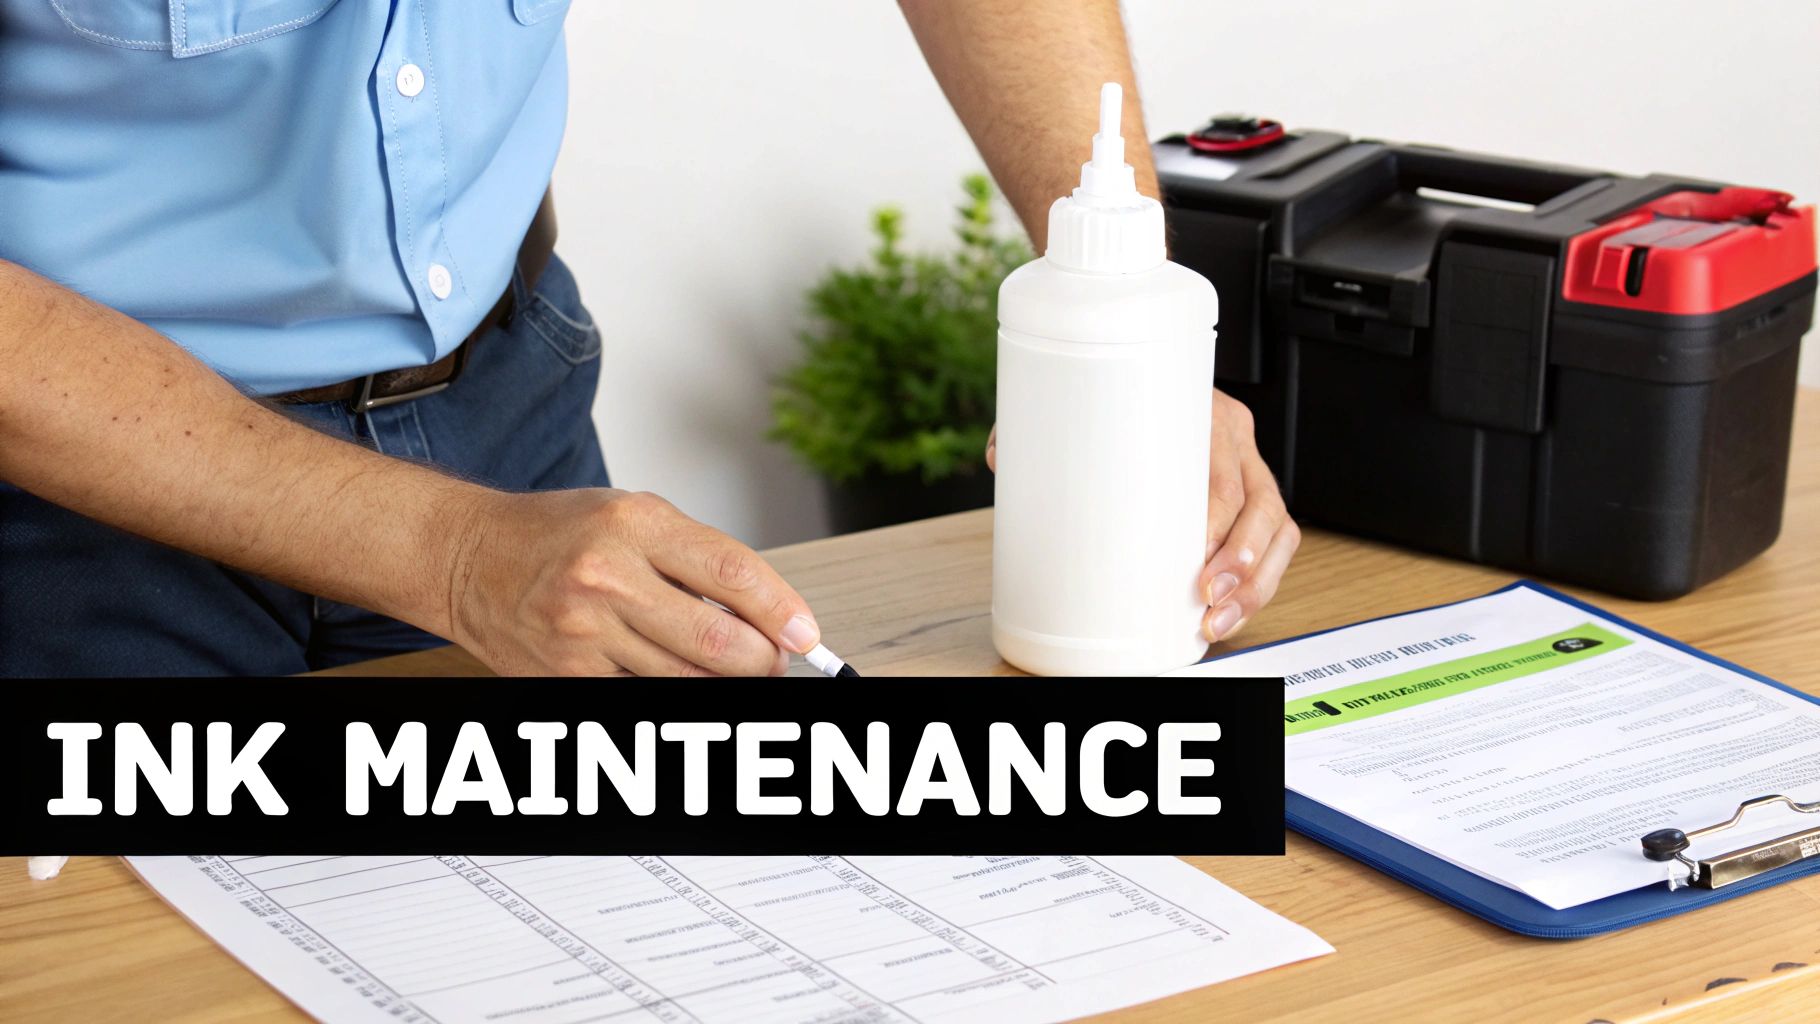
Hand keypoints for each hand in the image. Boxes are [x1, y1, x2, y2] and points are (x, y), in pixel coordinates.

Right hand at [448, 488, 819, 675]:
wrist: (470, 558)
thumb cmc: (559, 533)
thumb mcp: (634, 515)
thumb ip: (699, 558)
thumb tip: (769, 613)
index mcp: (634, 524)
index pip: (733, 573)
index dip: (780, 610)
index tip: (805, 632)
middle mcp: (608, 577)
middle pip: (719, 641)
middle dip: (763, 660)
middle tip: (774, 659)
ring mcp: (585, 633)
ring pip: (688, 681)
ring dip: (727, 684)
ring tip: (734, 669)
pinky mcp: (567, 676)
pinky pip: (645, 698)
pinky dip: (675, 692)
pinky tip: (678, 676)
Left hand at [983, 388, 1299, 644]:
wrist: (1153, 378)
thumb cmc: (1123, 396)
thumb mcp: (1082, 401)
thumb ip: (1043, 425)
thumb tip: (1001, 456)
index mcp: (1204, 413)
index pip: (1226, 477)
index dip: (1219, 527)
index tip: (1197, 565)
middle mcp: (1235, 440)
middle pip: (1261, 508)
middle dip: (1241, 567)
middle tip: (1206, 601)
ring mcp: (1252, 467)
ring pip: (1278, 530)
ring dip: (1255, 585)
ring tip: (1216, 621)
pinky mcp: (1255, 496)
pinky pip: (1276, 541)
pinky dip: (1260, 582)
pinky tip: (1231, 611)